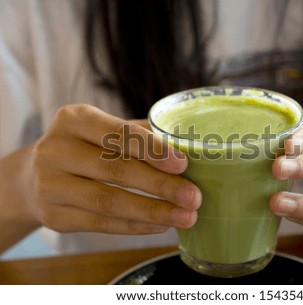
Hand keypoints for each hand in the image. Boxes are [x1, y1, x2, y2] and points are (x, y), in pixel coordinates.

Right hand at [18, 104, 200, 234]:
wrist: (34, 177)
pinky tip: (161, 225)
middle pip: (116, 170)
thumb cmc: (86, 148)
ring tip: (185, 217)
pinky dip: (136, 226)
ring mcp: (50, 185)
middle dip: (161, 185)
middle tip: (193, 197)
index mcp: (74, 119)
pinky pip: (101, 224)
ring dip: (153, 211)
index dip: (152, 150)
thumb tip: (186, 148)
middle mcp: (56, 150)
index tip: (183, 164)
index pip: (118, 134)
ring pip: (109, 202)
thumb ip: (140, 135)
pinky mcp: (53, 216)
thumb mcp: (104, 131)